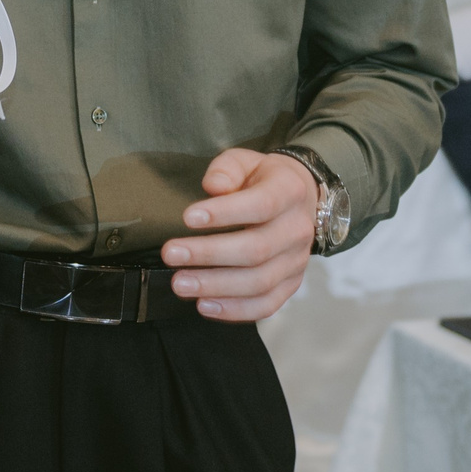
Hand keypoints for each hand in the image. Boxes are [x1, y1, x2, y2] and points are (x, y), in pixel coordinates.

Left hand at [159, 148, 321, 322]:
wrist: (300, 200)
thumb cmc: (262, 180)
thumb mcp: (245, 161)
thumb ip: (227, 169)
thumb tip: (213, 187)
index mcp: (289, 192)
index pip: (261, 205)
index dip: (225, 213)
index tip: (187, 218)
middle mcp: (298, 229)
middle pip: (256, 249)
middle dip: (209, 255)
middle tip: (170, 255)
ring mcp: (296, 261)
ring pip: (260, 282)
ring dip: (216, 287)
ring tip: (179, 284)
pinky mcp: (290, 284)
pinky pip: (266, 305)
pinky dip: (235, 310)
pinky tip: (204, 305)